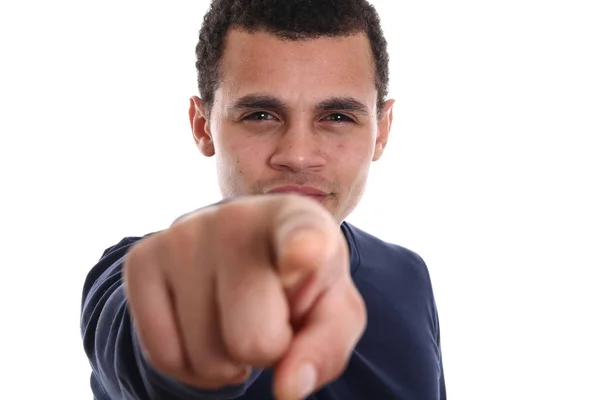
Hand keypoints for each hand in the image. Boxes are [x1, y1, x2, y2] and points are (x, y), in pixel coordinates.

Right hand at [124, 194, 365, 399]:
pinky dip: (191, 366)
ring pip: (207, 357)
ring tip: (236, 319)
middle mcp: (237, 218)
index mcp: (298, 221)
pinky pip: (163, 356)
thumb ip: (325, 347)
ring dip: (227, 359)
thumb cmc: (297, 283)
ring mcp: (183, 235)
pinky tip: (206, 330)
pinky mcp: (142, 259)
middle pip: (254, 340)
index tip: (305, 252)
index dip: (303, 247)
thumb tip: (287, 388)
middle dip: (266, 351)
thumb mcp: (332, 310)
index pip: (302, 234)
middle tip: (269, 320)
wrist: (243, 249)